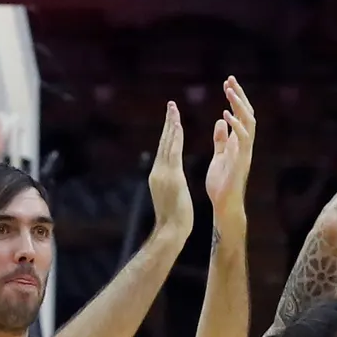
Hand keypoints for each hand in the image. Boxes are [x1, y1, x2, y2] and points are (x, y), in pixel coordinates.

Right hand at [147, 101, 193, 237]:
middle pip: (164, 142)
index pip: (165, 150)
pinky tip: (177, 125)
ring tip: (174, 108)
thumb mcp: (172, 198)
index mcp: (160, 176)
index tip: (172, 120)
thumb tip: (173, 182)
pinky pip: (173, 152)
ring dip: (171, 125)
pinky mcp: (170, 176)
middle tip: (171, 105)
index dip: (168, 134)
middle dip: (168, 123)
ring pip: (167, 144)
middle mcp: (158, 171)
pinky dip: (175, 138)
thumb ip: (172, 186)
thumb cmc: (174, 220)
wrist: (171, 231)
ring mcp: (163, 173)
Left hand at [204, 77, 256, 225]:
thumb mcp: (219, 156)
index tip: (227, 83)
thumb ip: (221, 139)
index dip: (235, 98)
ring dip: (239, 106)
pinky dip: (236, 125)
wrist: (224, 204)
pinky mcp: (242, 160)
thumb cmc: (221, 183)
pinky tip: (225, 114)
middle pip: (247, 114)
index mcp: (238, 142)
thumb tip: (220, 121)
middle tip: (230, 79)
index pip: (240, 115)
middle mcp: (245, 144)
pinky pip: (242, 139)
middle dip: (239, 96)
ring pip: (248, 123)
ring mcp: (245, 152)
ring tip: (229, 91)